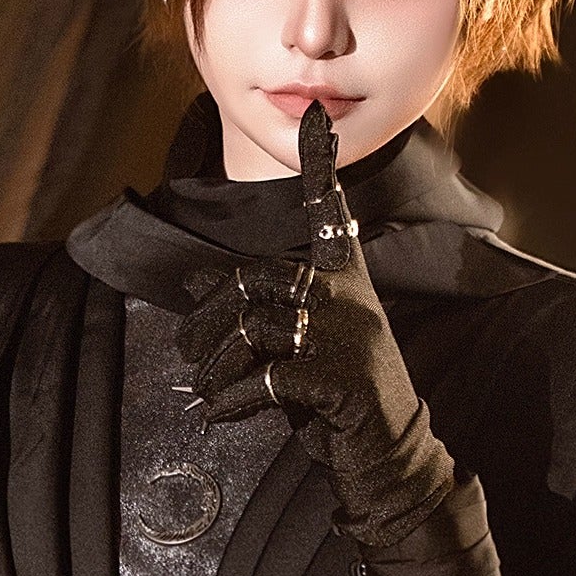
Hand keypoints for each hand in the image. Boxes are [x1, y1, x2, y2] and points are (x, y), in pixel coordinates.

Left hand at [175, 105, 454, 550]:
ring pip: (255, 326)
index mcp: (344, 280)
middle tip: (188, 352)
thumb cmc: (335, 397)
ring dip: (215, 365)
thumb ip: (261, 311)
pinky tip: (219, 413)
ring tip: (204, 391)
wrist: (387, 455)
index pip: (327, 214)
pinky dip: (232, 399)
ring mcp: (348, 335)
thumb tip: (196, 286)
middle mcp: (349, 297)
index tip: (313, 120)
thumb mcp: (300, 344)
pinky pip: (268, 376)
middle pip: (257, 277)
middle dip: (208, 316)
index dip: (319, 168)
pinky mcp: (342, 377)